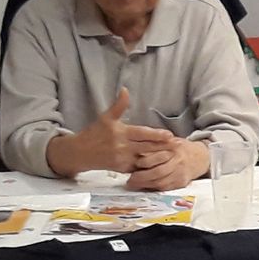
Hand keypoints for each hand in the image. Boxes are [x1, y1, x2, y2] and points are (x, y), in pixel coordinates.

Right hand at [57, 88, 177, 175]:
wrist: (80, 153)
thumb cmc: (94, 133)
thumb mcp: (106, 117)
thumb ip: (118, 105)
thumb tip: (125, 90)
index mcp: (120, 133)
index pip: (142, 134)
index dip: (157, 135)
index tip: (170, 135)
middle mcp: (122, 147)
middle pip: (147, 147)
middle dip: (163, 147)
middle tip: (178, 145)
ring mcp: (122, 159)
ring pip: (145, 158)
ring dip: (159, 157)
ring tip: (173, 155)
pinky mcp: (122, 169)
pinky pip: (139, 167)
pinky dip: (149, 166)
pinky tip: (161, 164)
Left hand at [127, 140, 207, 191]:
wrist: (200, 157)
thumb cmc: (180, 149)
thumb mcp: (169, 141)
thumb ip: (156, 145)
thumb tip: (137, 153)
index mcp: (174, 148)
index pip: (158, 157)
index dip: (145, 162)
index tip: (135, 165)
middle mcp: (178, 161)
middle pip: (158, 172)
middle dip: (142, 178)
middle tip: (130, 180)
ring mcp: (181, 173)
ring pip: (161, 182)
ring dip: (146, 185)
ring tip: (134, 185)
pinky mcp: (182, 183)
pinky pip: (166, 188)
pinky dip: (155, 188)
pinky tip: (146, 187)